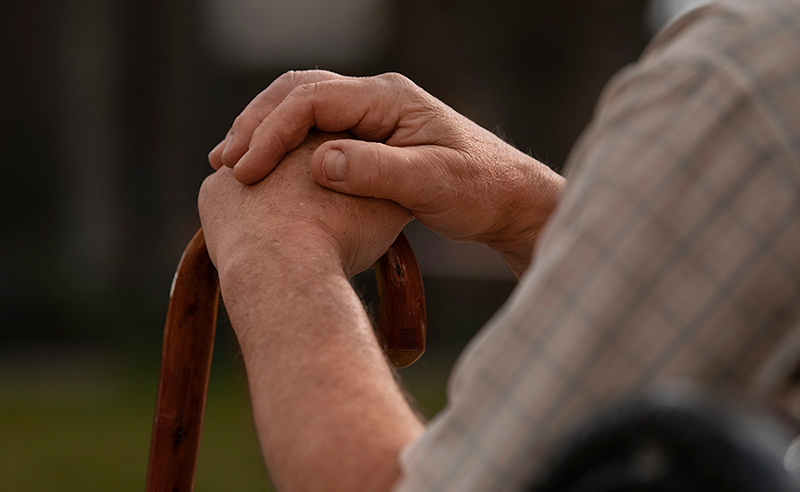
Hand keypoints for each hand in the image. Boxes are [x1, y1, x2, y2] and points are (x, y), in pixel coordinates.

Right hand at [208, 70, 563, 275]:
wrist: (508, 198)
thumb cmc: (479, 189)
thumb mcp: (433, 183)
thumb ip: (378, 171)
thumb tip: (320, 161)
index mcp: (388, 98)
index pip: (312, 99)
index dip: (271, 131)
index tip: (246, 170)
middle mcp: (376, 98)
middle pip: (298, 93)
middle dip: (256, 125)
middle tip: (224, 162)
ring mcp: (373, 116)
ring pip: (302, 109)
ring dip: (265, 132)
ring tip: (233, 164)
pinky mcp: (372, 138)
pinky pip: (316, 130)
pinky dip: (286, 146)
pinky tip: (269, 171)